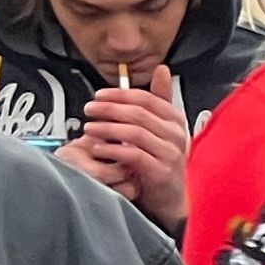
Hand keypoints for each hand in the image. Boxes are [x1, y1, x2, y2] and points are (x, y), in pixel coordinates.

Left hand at [71, 66, 191, 230]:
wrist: (170, 195)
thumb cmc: (161, 159)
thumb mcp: (161, 127)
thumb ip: (158, 100)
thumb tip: (162, 69)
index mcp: (175, 119)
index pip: (146, 98)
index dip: (119, 94)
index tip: (98, 95)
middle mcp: (176, 134)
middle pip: (138, 113)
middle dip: (108, 109)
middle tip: (88, 109)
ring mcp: (170, 153)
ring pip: (134, 132)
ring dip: (107, 128)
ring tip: (88, 128)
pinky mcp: (160, 172)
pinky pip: (134, 155)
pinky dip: (112, 149)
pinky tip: (97, 148)